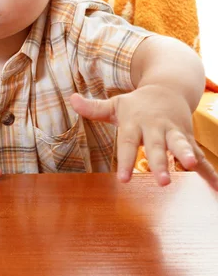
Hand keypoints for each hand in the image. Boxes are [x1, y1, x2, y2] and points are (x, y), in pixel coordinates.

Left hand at [70, 86, 217, 189]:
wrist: (168, 87)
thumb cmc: (137, 103)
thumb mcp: (116, 104)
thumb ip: (94, 108)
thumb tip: (71, 99)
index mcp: (136, 123)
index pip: (128, 144)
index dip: (126, 161)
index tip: (124, 180)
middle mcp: (157, 128)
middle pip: (158, 146)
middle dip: (161, 162)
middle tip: (163, 181)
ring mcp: (175, 133)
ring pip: (181, 145)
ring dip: (186, 156)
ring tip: (190, 166)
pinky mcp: (189, 139)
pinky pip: (200, 158)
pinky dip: (209, 173)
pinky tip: (216, 188)